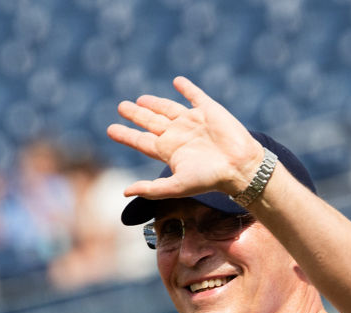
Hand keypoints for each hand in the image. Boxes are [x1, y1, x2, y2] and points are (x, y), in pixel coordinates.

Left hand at [107, 76, 262, 201]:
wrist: (240, 166)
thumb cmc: (209, 179)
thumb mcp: (177, 185)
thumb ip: (151, 188)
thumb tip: (124, 192)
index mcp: (169, 151)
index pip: (142, 141)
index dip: (126, 135)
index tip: (111, 129)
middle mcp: (178, 135)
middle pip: (151, 122)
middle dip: (136, 115)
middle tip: (121, 107)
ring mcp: (193, 121)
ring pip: (168, 108)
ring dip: (155, 103)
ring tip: (140, 99)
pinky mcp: (209, 110)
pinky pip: (195, 95)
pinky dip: (186, 88)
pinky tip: (177, 82)